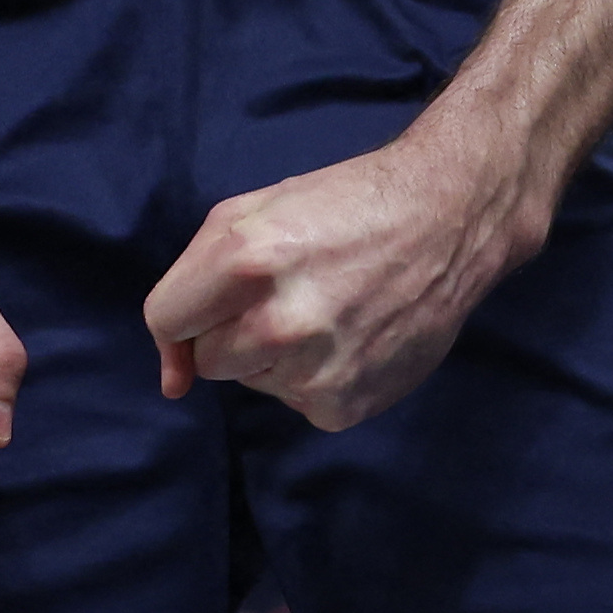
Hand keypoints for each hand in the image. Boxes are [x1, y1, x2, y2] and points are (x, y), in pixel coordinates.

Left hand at [143, 122, 539, 431]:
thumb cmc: (343, 206)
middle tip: (284, 293)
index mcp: (244, 261)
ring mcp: (312, 374)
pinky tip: (350, 334)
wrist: (447, 222)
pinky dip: (313, 375)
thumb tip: (172, 380)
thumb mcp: (255, 209)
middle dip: (231, 330)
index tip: (208, 306)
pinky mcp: (342, 407)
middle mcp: (275, 326)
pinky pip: (296, 400)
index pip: (165, 320)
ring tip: (325, 308)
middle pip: (208, 359)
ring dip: (273, 354)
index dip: (183, 313)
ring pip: (252, 381)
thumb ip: (192, 278)